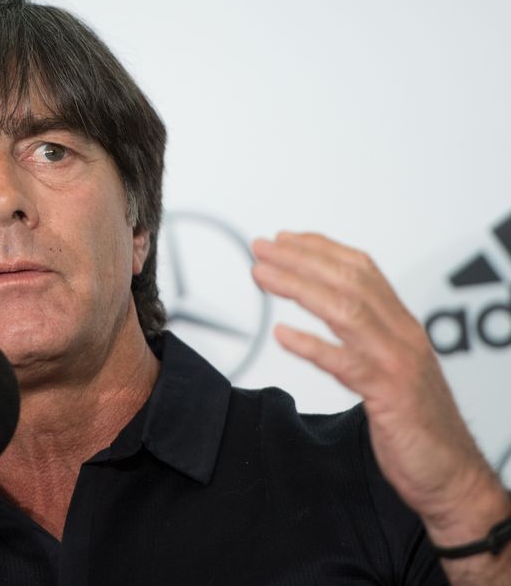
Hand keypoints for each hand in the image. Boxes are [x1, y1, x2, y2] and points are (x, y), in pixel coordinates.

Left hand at [251, 232, 507, 541]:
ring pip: (346, 310)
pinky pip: (346, 364)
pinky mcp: (391, 396)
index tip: (285, 239)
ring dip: (298, 287)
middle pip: (349, 281)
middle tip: (261, 248)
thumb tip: (330, 308)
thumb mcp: (391, 366)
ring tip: (262, 276)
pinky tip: (282, 335)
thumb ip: (365, 337)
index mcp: (401, 325)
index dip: (321, 249)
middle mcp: (402, 335)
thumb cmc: (417, 422)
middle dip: (300, 259)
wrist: (452, 473)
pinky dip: (312, 346)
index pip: (361, 270)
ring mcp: (397, 363)